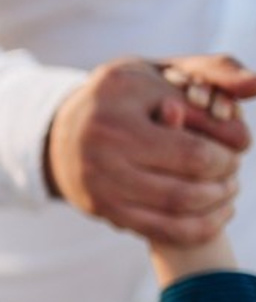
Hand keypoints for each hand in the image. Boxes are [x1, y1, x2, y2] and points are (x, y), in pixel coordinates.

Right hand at [45, 54, 255, 244]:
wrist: (63, 132)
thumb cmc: (128, 97)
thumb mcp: (163, 72)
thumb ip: (215, 70)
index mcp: (119, 108)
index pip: (192, 150)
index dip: (227, 155)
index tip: (239, 147)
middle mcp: (102, 148)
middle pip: (185, 185)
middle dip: (223, 181)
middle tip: (234, 171)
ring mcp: (99, 183)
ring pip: (173, 210)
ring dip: (213, 205)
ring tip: (226, 191)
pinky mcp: (100, 208)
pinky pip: (158, 230)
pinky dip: (196, 228)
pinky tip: (215, 215)